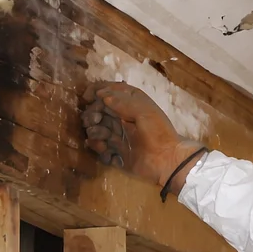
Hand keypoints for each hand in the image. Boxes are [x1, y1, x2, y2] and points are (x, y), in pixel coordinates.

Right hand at [81, 83, 202, 188]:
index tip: (86, 98)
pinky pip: (99, 147)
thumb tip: (101, 94)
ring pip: (95, 129)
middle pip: (97, 110)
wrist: (166, 160)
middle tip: (95, 121)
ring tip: (103, 139)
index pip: (107, 91)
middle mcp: (121, 116)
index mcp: (130, 102)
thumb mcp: (143, 111)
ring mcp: (118, 134)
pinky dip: (99, 148)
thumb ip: (122, 101)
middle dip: (92, 114)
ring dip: (94, 132)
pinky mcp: (115, 151)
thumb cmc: (158, 132)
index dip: (95, 92)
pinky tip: (106, 151)